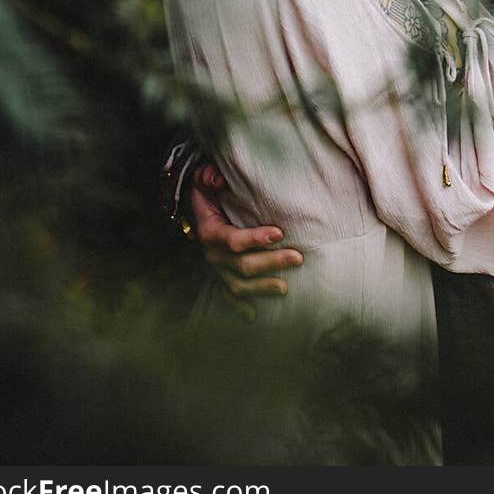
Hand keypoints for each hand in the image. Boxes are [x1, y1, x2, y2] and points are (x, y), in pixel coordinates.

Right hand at [190, 164, 302, 317]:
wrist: (196, 209)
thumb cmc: (208, 192)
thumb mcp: (205, 178)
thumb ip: (210, 176)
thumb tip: (219, 179)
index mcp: (210, 232)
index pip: (233, 240)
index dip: (255, 238)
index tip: (279, 232)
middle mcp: (213, 255)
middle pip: (243, 265)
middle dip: (271, 262)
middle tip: (298, 257)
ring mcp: (218, 270)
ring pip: (239, 285)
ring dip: (263, 287)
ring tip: (286, 287)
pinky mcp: (223, 277)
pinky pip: (230, 297)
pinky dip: (240, 308)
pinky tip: (254, 316)